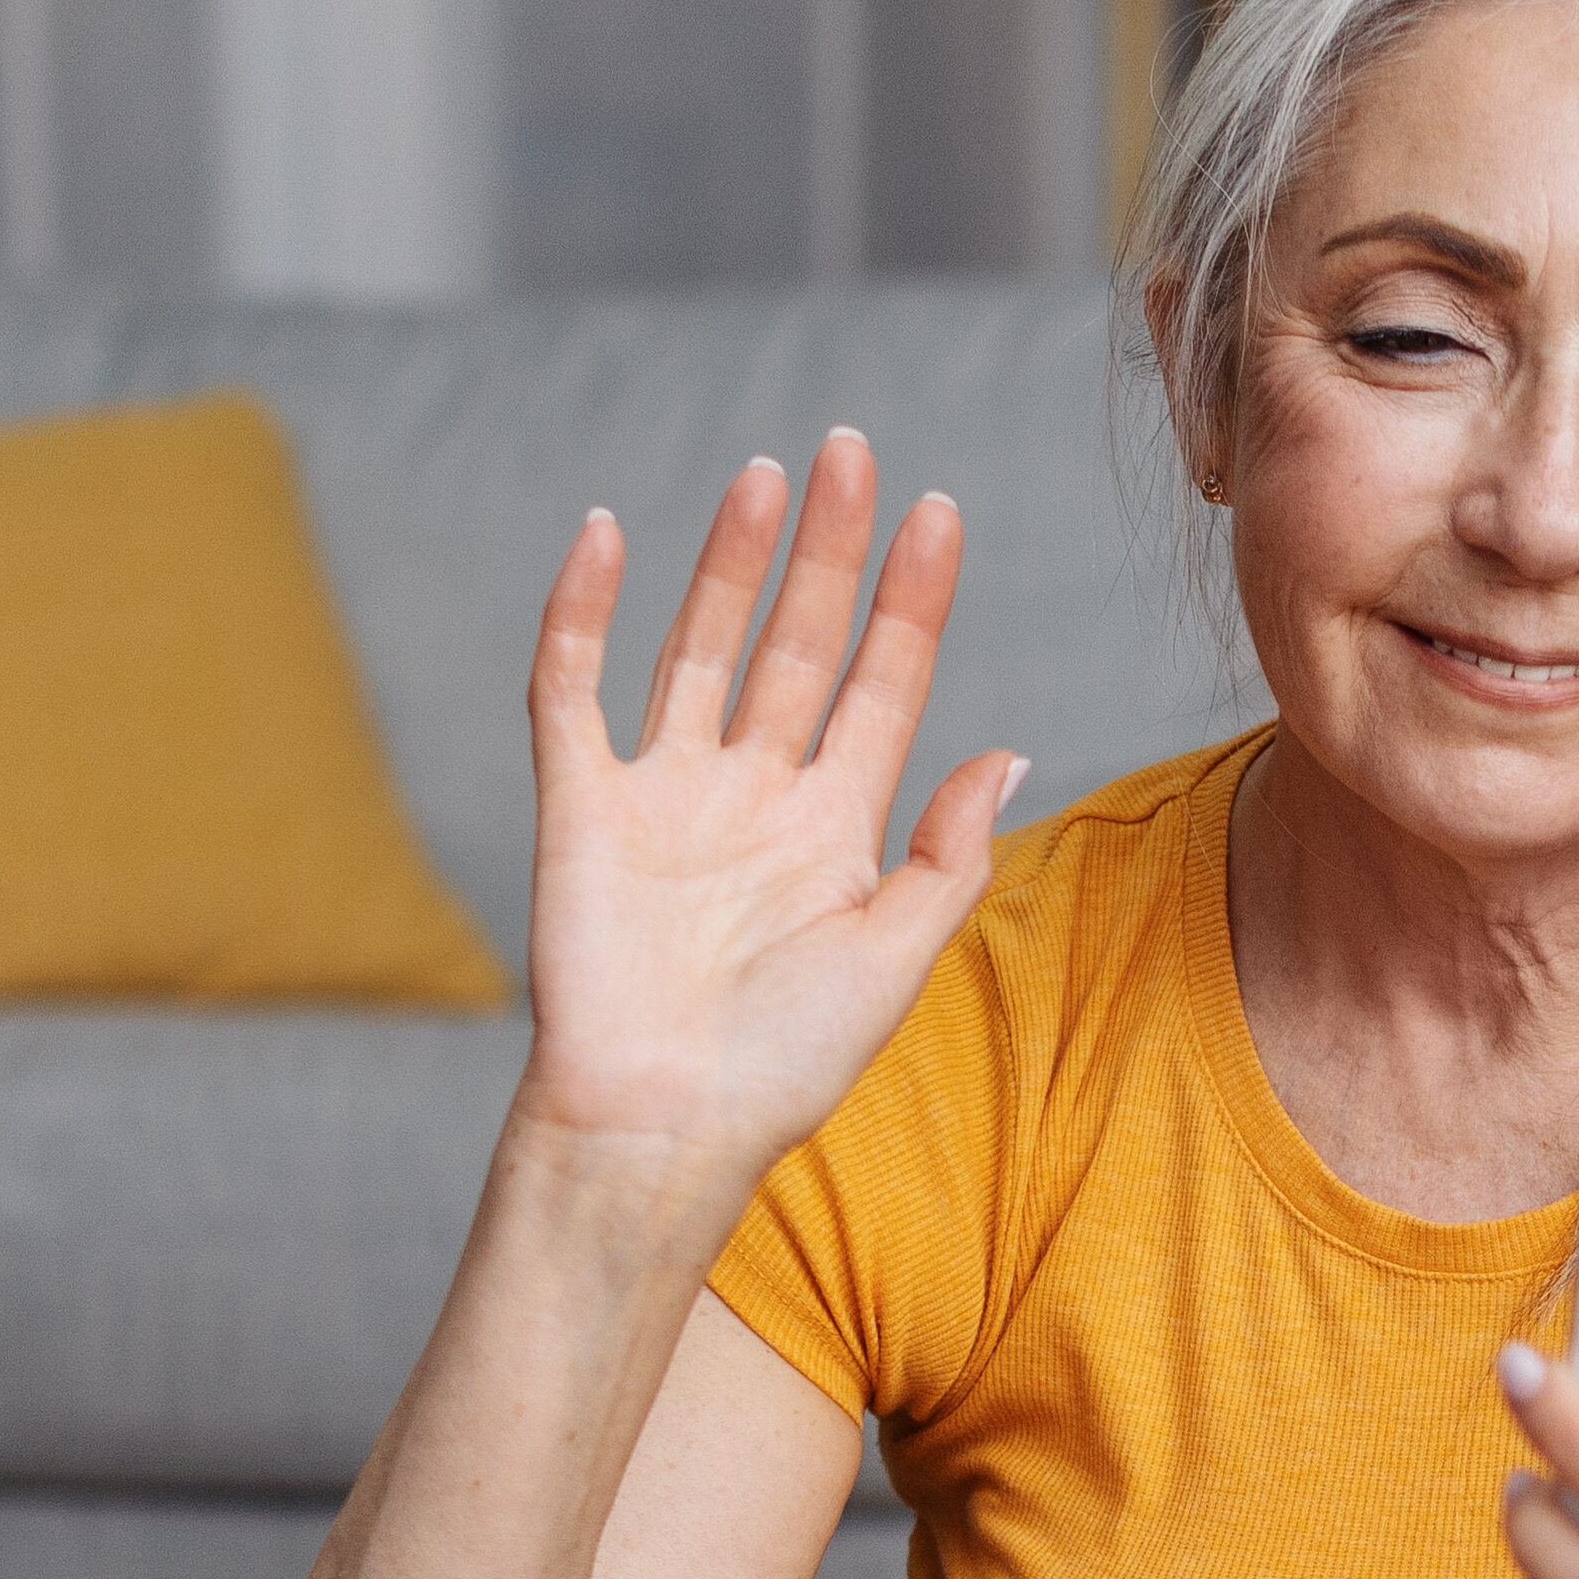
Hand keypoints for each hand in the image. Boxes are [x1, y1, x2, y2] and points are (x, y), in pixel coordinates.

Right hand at [508, 430, 1020, 1182]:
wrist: (663, 1129)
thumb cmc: (782, 1067)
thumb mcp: (894, 958)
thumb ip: (946, 854)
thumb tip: (1007, 751)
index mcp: (834, 828)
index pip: (883, 684)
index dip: (911, 598)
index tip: (938, 510)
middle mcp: (752, 795)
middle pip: (798, 643)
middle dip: (829, 549)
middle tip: (852, 450)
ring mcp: (664, 795)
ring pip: (699, 646)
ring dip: (730, 561)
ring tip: (768, 475)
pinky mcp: (580, 808)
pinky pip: (571, 690)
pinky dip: (582, 612)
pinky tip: (607, 535)